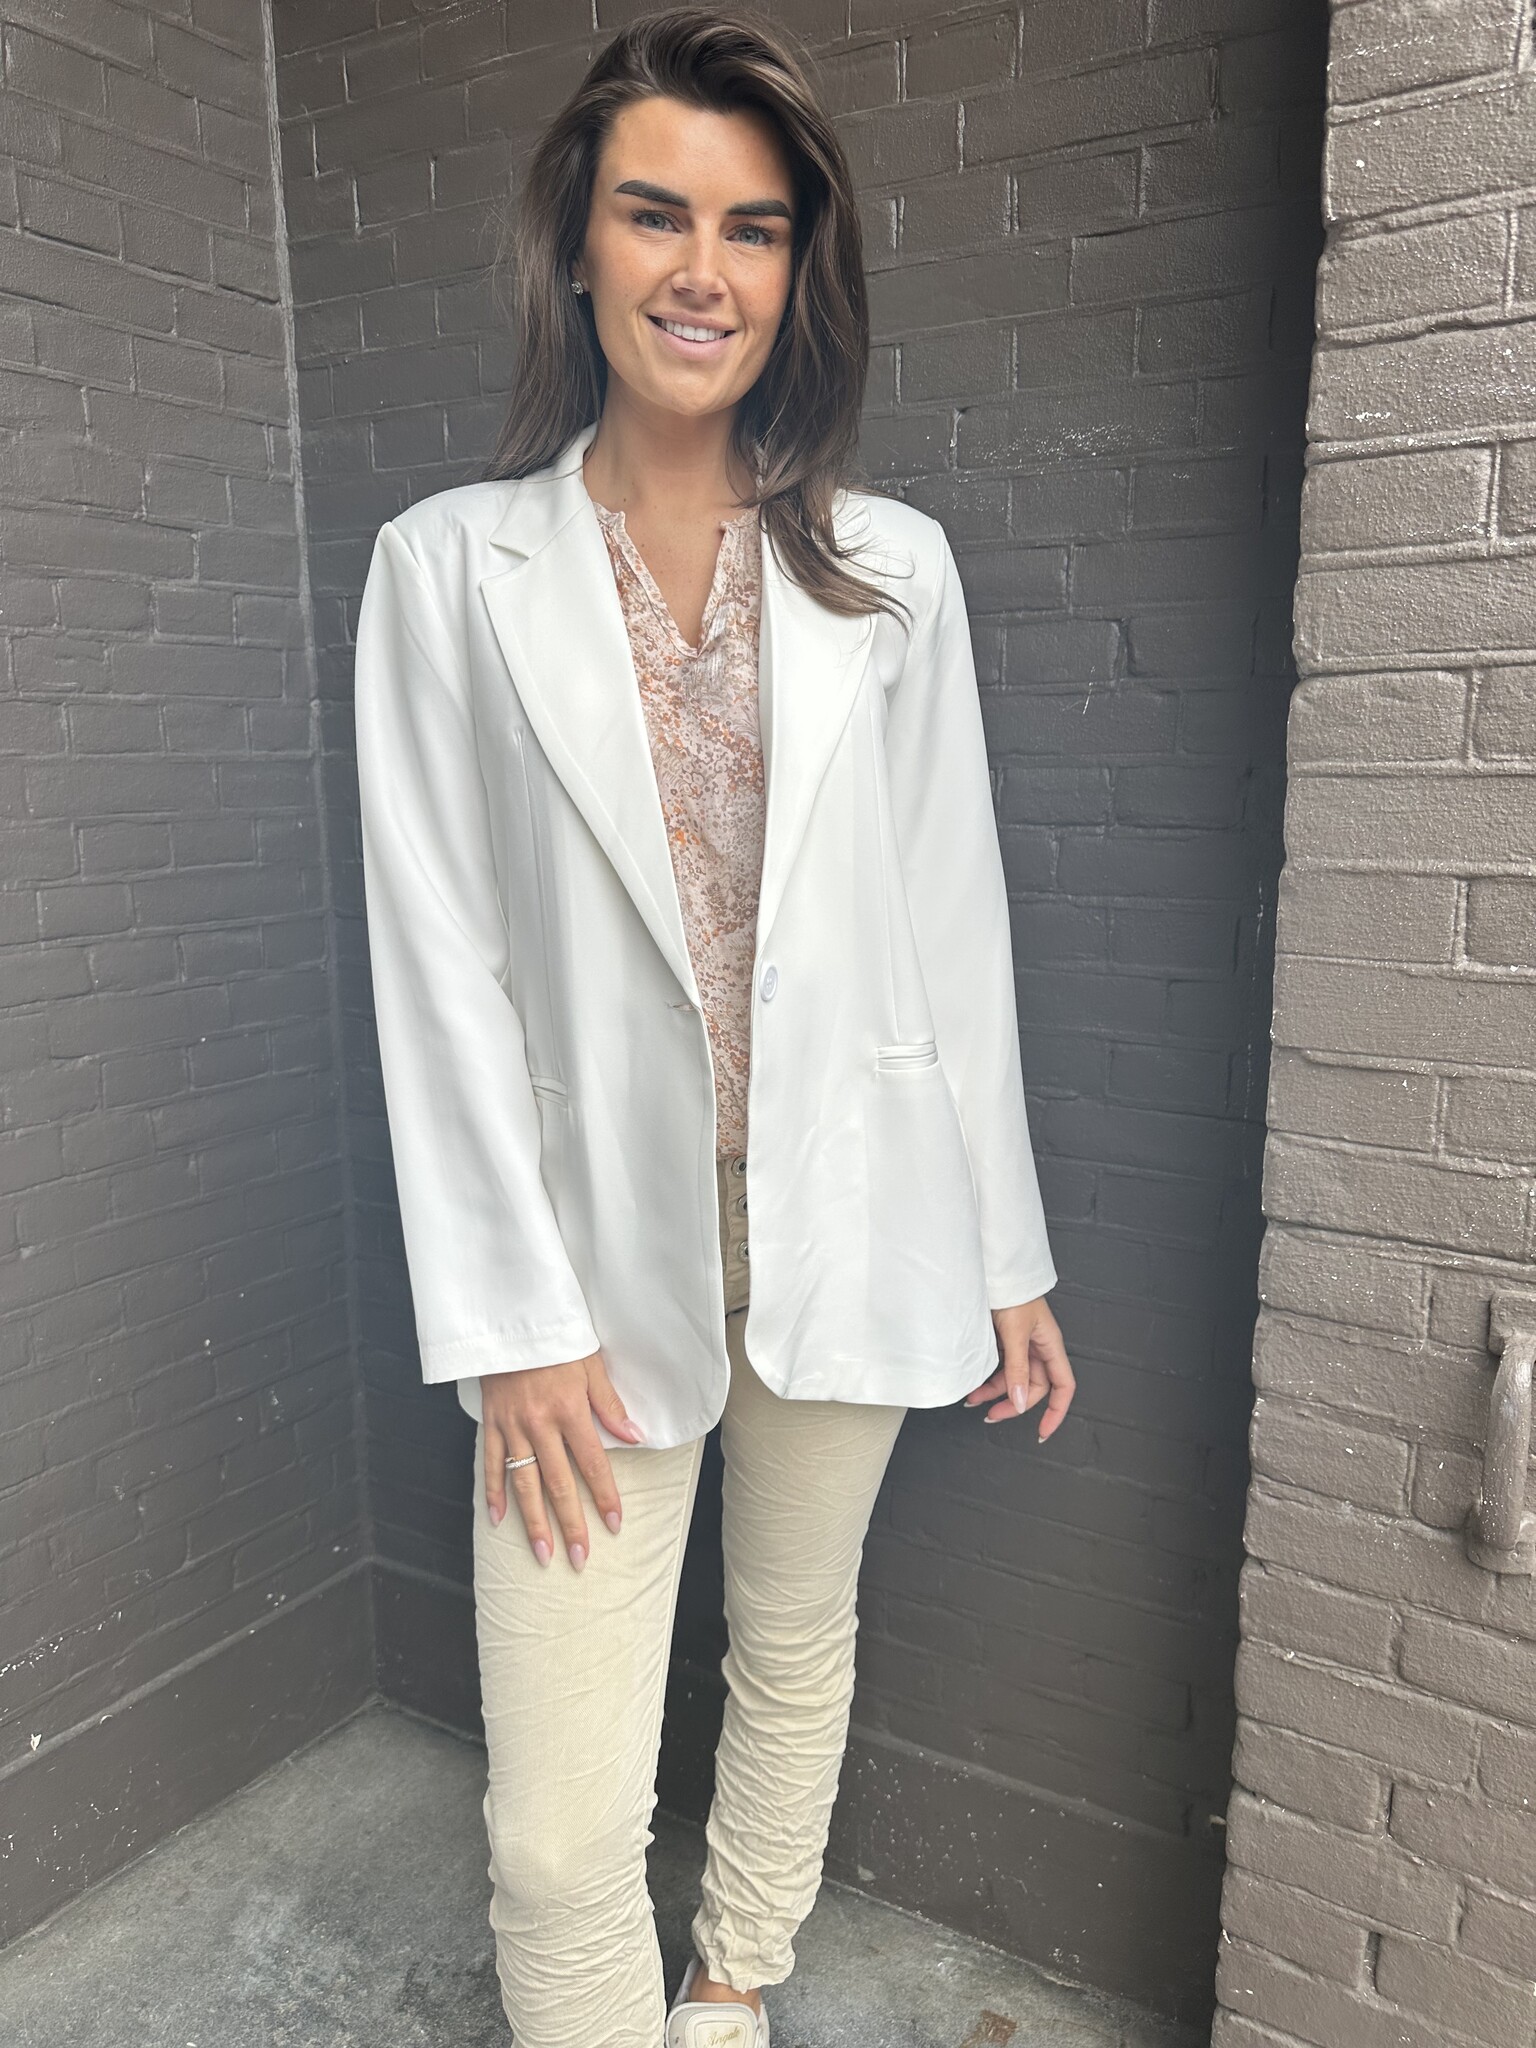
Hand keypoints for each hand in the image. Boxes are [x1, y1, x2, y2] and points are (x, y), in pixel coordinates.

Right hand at [481, 1351, 644, 1569]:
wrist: (510, 1319)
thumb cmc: (557, 1341)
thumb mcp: (591, 1365)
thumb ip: (610, 1405)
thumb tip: (635, 1437)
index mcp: (569, 1410)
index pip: (592, 1463)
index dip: (604, 1496)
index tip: (614, 1524)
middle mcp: (539, 1423)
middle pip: (557, 1483)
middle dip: (570, 1524)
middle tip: (579, 1558)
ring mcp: (512, 1426)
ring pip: (524, 1482)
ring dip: (533, 1522)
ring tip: (543, 1553)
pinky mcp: (492, 1422)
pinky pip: (490, 1463)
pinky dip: (493, 1493)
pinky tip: (499, 1520)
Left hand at [963, 1296, 1074, 1440]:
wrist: (996, 1270)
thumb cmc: (1013, 1292)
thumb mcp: (1016, 1333)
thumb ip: (1018, 1368)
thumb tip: (1019, 1400)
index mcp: (1050, 1346)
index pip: (1062, 1387)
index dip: (1056, 1412)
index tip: (1042, 1432)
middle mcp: (1038, 1347)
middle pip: (1032, 1387)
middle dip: (1013, 1403)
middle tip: (991, 1414)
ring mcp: (1021, 1344)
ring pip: (1012, 1379)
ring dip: (995, 1392)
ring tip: (973, 1399)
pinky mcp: (1004, 1340)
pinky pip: (1000, 1367)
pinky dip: (988, 1378)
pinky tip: (974, 1383)